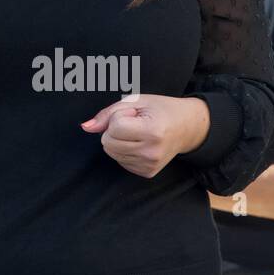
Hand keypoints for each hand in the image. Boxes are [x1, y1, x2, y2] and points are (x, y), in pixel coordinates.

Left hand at [80, 95, 208, 178]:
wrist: (187, 127)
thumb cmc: (160, 109)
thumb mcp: (136, 101)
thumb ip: (108, 114)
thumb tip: (85, 127)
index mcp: (152, 132)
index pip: (114, 128)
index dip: (119, 116)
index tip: (135, 114)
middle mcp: (152, 153)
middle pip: (108, 143)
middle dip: (114, 130)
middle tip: (135, 122)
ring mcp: (150, 166)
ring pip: (111, 153)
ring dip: (118, 140)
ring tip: (139, 132)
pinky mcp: (147, 173)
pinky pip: (120, 160)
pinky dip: (124, 150)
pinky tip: (140, 142)